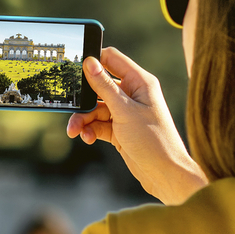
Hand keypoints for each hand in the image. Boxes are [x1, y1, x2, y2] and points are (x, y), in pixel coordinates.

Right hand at [66, 47, 207, 204]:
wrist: (164, 174)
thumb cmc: (153, 140)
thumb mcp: (124, 111)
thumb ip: (105, 86)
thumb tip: (90, 62)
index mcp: (139, 82)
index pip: (112, 59)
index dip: (94, 60)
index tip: (74, 68)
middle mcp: (133, 94)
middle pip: (99, 86)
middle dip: (83, 98)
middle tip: (69, 104)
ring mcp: (126, 113)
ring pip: (96, 108)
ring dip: (83, 119)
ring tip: (75, 131)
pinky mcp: (120, 130)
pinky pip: (99, 124)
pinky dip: (91, 130)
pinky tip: (87, 138)